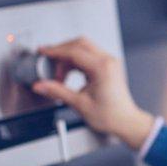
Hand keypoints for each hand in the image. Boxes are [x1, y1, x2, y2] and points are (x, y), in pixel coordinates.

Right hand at [31, 37, 154, 150]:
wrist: (125, 121)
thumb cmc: (110, 115)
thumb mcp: (79, 104)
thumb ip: (57, 92)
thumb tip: (41, 85)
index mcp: (102, 68)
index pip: (74, 51)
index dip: (55, 51)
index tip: (43, 52)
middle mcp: (108, 61)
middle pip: (79, 44)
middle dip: (61, 51)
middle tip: (48, 61)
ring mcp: (110, 62)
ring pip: (84, 48)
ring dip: (68, 58)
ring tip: (59, 76)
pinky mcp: (108, 66)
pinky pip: (89, 55)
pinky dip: (76, 61)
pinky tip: (68, 74)